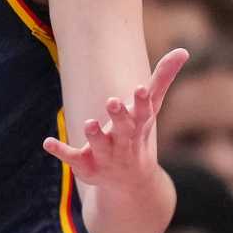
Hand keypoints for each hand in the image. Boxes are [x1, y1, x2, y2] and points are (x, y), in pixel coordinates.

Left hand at [43, 48, 187, 185]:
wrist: (131, 182)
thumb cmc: (138, 132)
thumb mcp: (150, 107)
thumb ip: (162, 78)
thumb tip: (183, 50)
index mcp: (139, 126)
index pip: (144, 112)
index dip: (142, 101)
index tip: (140, 88)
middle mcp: (124, 142)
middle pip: (124, 129)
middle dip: (120, 116)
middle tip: (113, 101)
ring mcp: (105, 155)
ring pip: (100, 145)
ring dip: (95, 135)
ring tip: (89, 122)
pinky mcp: (86, 165)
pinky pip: (73, 158)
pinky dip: (61, 151)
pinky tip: (48, 142)